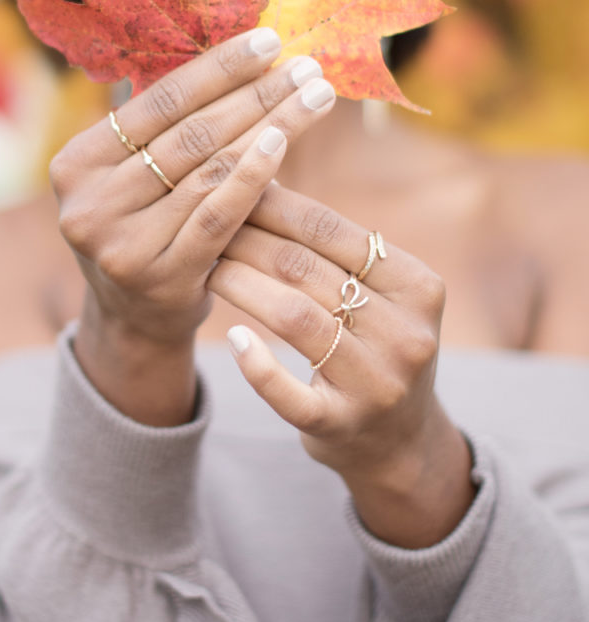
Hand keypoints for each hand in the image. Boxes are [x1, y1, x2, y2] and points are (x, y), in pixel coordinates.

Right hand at [49, 28, 335, 422]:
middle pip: (189, 133)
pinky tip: (284, 141)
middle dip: (255, 93)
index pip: (157, 102)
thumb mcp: (134, 175)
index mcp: (75, 163)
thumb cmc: (147, 224)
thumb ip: (165, 124)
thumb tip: (234, 51)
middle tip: (306, 65)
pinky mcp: (159, 276)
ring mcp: (120, 244)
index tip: (269, 39)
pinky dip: (254, 175)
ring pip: (209, 170)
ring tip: (314, 96)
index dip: (217, 67)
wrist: (134, 318)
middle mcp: (88, 203)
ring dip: (271, 125)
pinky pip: (217, 214)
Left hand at [209, 182, 475, 545]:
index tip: (231, 187)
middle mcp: (405, 333)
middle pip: (305, 269)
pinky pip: (289, 392)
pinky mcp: (341, 424)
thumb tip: (261, 179)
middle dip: (247, 240)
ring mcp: (376, 383)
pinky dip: (257, 364)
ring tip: (207, 267)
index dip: (274, 205)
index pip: (332, 230)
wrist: (402, 441)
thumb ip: (334, 247)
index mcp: (418, 286)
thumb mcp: (379, 294)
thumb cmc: (375, 345)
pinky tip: (234, 340)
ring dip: (240, 285)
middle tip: (203, 224)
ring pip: (294, 317)